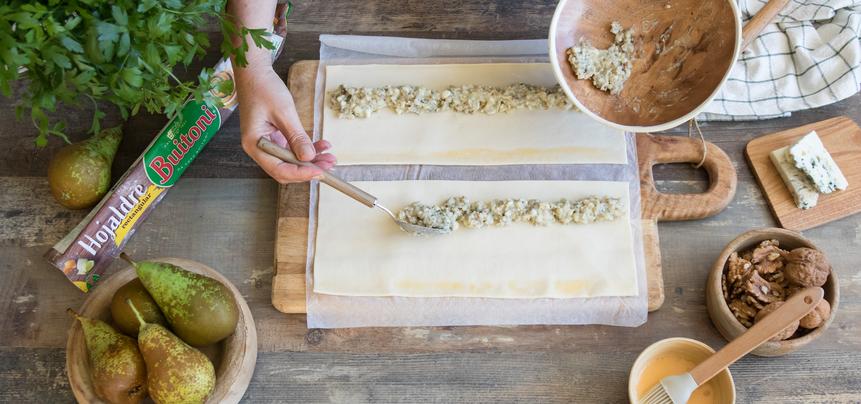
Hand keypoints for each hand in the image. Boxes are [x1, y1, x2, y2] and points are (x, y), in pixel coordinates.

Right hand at [234, 65, 335, 182]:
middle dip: (308, 169)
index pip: (278, 169)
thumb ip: (297, 137)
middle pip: (285, 169)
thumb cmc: (263, 88)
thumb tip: (309, 158)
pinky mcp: (274, 137)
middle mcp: (259, 148)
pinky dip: (306, 150)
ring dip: (311, 161)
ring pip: (291, 161)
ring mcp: (267, 143)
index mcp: (255, 144)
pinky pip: (292, 150)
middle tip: (329, 165)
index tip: (319, 171)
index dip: (300, 173)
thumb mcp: (284, 112)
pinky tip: (322, 146)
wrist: (255, 72)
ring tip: (329, 157)